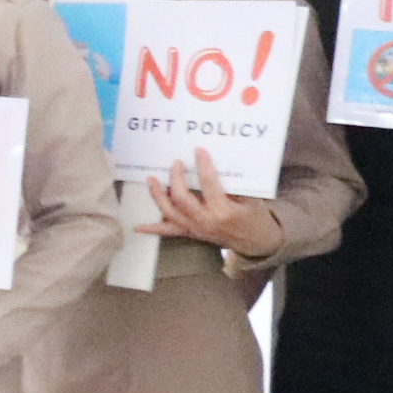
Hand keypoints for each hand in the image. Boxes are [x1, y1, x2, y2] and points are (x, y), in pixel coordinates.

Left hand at [148, 151, 281, 255]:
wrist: (255, 241)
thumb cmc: (254, 216)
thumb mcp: (252, 198)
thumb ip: (235, 184)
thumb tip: (220, 161)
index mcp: (223, 211)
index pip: (209, 184)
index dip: (203, 166)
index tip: (199, 151)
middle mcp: (205, 221)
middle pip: (182, 199)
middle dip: (176, 179)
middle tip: (176, 162)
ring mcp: (195, 229)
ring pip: (170, 212)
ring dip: (158, 196)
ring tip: (152, 179)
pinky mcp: (191, 233)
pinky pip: (169, 231)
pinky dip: (153, 228)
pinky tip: (138, 227)